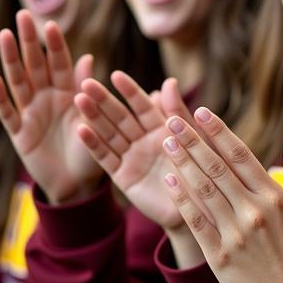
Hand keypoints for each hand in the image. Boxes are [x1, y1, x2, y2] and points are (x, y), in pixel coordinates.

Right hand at [0, 10, 101, 202]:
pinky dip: (1, 96)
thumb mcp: (95, 117)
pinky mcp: (20, 133)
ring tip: (5, 35)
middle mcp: (47, 99)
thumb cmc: (91, 147)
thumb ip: (88, 89)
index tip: (50, 23)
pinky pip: (8, 112)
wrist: (79, 182)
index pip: (60, 63)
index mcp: (68, 93)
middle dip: (29, 41)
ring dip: (12, 60)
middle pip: (36, 65)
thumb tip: (89, 57)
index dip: (55, 44)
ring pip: (19, 82)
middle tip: (23, 15)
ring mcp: (31, 114)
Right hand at [75, 73, 194, 231]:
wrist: (200, 207)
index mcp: (163, 128)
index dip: (130, 91)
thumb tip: (169, 81)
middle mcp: (144, 140)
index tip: (115, 74)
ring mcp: (132, 157)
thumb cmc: (204, 171)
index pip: (143, 106)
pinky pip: (106, 158)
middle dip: (104, 100)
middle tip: (86, 83)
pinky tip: (80, 129)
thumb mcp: (192, 139)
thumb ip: (178, 113)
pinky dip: (93, 144)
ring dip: (94, 117)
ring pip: (110, 133)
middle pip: (121, 117)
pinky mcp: (123, 176)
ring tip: (78, 99)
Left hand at [161, 107, 282, 282]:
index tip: (200, 112)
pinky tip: (169, 179)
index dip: (218, 131)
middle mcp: (252, 211)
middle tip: (172, 119)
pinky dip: (181, 198)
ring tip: (166, 142)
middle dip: (192, 141)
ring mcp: (234, 233)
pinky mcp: (219, 255)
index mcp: (274, 197)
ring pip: (202, 190)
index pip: (240, 155)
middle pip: (216, 167)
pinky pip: (196, 221)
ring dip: (182, 163)